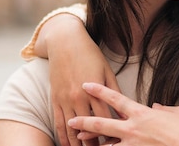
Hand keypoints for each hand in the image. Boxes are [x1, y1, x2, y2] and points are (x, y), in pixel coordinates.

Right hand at [39, 14, 120, 145]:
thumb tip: (124, 109)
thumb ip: (114, 91)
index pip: (106, 119)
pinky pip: (58, 123)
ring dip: (78, 144)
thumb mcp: (106, 70)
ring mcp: (65, 99)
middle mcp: (79, 97)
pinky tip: (68, 145)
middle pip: (89, 128)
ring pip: (72, 129)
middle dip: (96, 143)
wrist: (65, 42)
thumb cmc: (90, 54)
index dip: (113, 132)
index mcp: (95, 90)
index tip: (119, 141)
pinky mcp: (54, 99)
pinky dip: (63, 137)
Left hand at [68, 83, 178, 145]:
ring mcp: (133, 145)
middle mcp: (133, 128)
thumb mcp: (176, 112)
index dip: (99, 91)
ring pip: (106, 145)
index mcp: (142, 113)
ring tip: (78, 140)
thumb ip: (163, 109)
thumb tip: (156, 108)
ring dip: (91, 143)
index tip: (86, 85)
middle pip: (102, 124)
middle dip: (84, 121)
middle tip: (71, 120)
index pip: (115, 99)